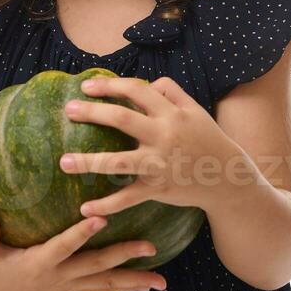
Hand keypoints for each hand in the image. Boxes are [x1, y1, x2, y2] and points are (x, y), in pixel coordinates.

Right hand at [0, 205, 167, 290]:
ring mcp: (68, 287)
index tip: (101, 218)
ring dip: (134, 281)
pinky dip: (124, 287)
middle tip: (151, 247)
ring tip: (161, 282)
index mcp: (38, 264)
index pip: (64, 247)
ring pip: (106, 284)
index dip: (81, 234)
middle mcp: (59, 278)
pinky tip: (147, 285)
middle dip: (124, 256)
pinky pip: (103, 289)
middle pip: (96, 267)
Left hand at [60, 75, 240, 215]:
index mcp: (172, 114)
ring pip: (120, 162)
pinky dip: (107, 205)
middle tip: (68, 110)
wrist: (227, 178)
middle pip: (122, 120)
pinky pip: (128, 198)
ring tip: (63, 162)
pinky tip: (85, 208)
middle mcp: (164, 136)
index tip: (86, 86)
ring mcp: (160, 164)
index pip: (137, 91)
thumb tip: (147, 82)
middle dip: (92, 113)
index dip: (110, 86)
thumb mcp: (195, 111)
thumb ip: (172, 92)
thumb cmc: (207, 140)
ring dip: (89, 162)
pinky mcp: (158, 189)